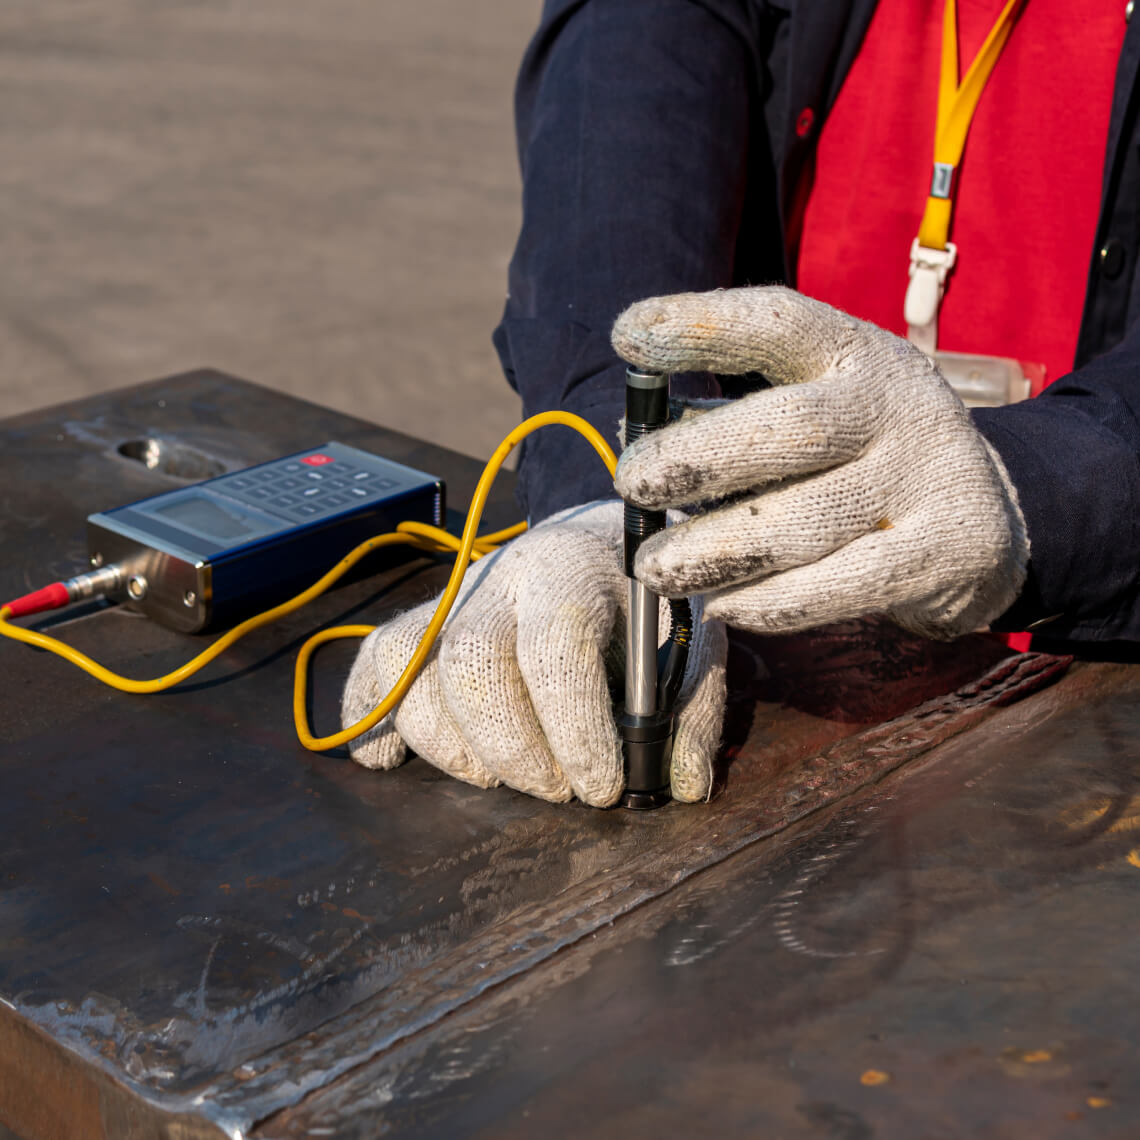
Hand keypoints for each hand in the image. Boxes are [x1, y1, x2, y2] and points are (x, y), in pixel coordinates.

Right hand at [341, 501, 726, 805]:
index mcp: (571, 569)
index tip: (601, 788)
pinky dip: (373, 719)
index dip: (573, 729)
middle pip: (472, 666)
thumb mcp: (690, 638)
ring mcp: (450, 599)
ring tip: (505, 774)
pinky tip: (393, 759)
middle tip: (557, 790)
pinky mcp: (420, 622)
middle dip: (513, 750)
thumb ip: (690, 707)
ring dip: (454, 751)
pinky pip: (375, 666)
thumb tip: (680, 784)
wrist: (597, 542)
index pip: (554, 649)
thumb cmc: (645, 600)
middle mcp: (499, 577)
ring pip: (413, 677)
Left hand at [611, 286, 1028, 639]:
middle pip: (792, 429)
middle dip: (698, 459)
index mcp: (854, 355)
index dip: (704, 326)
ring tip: (656, 569)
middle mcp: (897, 406)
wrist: (982, 517)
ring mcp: (926, 478)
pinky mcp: (943, 552)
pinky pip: (839, 586)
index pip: (780, 324)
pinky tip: (722, 604)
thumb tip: (636, 439)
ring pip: (805, 521)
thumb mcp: (814, 410)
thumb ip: (735, 420)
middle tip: (633, 484)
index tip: (630, 333)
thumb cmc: (859, 457)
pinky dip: (769, 601)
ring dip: (715, 550)